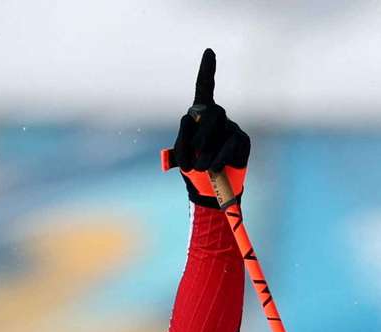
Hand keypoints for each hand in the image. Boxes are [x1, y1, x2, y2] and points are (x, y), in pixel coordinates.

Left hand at [172, 49, 249, 207]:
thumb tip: (190, 122)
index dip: (207, 70)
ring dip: (204, 153)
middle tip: (192, 157)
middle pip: (211, 113)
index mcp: (199, 115)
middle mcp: (217, 117)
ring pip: (219, 132)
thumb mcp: (180, 155)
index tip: (209, 51)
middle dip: (198, 136)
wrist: (208, 190)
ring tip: (199, 168)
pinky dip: (217, 159)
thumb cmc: (191, 168)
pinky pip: (229, 146)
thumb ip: (181, 141)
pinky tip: (214, 169)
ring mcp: (231, 127)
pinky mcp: (242, 140)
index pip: (204, 88)